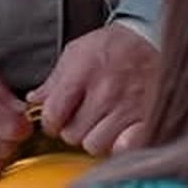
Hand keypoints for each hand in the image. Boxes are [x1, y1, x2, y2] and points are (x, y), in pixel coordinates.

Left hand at [26, 23, 158, 156]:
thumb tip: (34, 100)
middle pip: (72, 135)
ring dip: (95, 138)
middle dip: (73, 128)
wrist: (153, 38)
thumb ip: (54, 79)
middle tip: (83, 116)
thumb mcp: (77, 52)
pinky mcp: (147, 119)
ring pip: (96, 145)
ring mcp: (128, 107)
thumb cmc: (113, 46)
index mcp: (83, 71)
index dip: (50, 121)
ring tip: (102, 121)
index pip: (53, 115)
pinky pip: (124, 149)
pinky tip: (119, 131)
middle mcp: (106, 91)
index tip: (56, 118)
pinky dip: (119, 145)